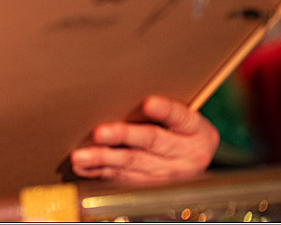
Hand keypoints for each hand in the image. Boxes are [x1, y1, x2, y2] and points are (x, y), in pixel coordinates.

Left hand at [70, 95, 219, 183]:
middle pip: (152, 141)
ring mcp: (170, 175)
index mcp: (198, 132)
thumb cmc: (181, 131)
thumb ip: (162, 110)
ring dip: (105, 159)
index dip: (165, 110)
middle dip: (123, 136)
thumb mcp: (184, 119)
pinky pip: (125, 179)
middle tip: (99, 132)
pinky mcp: (153, 187)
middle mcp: (187, 155)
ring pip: (134, 165)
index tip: (149, 103)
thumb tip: (120, 93)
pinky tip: (85, 167)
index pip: (181, 118)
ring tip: (82, 156)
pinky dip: (101, 172)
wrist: (194, 161)